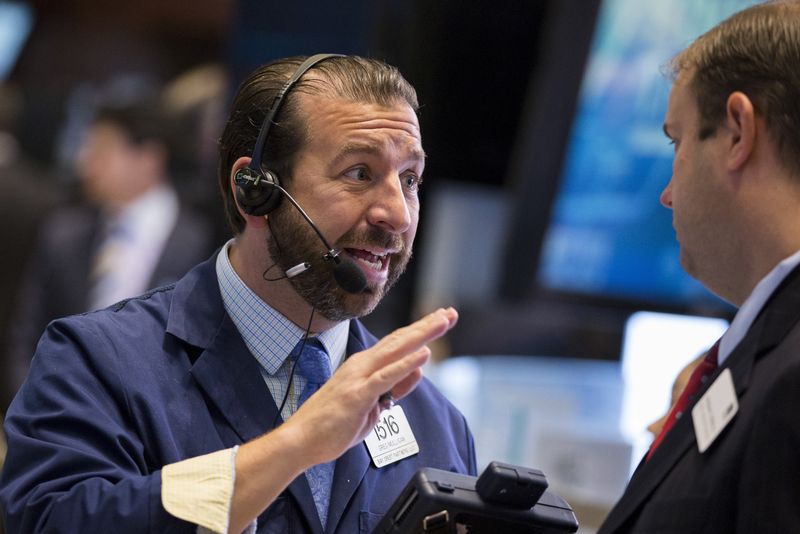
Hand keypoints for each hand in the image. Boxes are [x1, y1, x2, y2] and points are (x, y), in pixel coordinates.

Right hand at [283, 306, 457, 465]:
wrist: (302, 439)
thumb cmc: (332, 424)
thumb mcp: (373, 405)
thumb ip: (395, 388)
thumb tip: (419, 372)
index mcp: (364, 366)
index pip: (398, 343)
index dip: (421, 330)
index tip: (441, 319)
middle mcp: (362, 365)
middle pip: (400, 340)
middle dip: (427, 326)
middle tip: (450, 312)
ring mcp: (360, 377)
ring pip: (396, 351)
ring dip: (421, 335)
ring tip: (443, 322)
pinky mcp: (358, 394)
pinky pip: (386, 376)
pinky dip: (405, 364)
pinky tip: (423, 355)